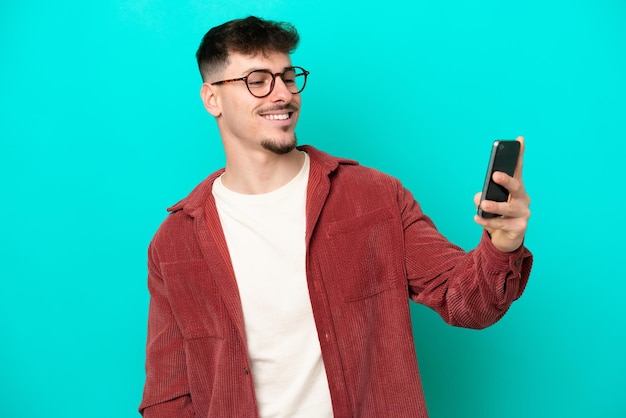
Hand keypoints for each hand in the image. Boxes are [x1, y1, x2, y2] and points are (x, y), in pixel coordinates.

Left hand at [473, 136, 530, 251]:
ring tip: (483, 204)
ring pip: (509, 208)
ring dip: (495, 206)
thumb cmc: (497, 215)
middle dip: (506, 180)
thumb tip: (481, 198)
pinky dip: (488, 222)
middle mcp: (522, 199)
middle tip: (495, 175)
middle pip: (517, 187)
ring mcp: (523, 213)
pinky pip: (502, 224)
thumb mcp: (488, 203)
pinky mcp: (520, 228)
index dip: (519, 155)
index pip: (518, 170)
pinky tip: (477, 218)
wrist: (505, 238)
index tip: (519, 139)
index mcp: (515, 189)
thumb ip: (484, 197)